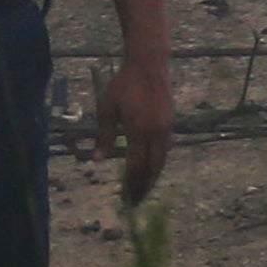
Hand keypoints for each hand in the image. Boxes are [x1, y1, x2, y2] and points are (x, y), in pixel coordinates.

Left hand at [99, 55, 172, 205]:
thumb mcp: (107, 109)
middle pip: (153, 166)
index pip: (136, 165)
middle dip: (144, 186)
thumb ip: (103, 135)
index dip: (131, 184)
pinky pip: (166, 147)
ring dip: (154, 176)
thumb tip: (96, 161)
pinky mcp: (171, 120)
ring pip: (162, 158)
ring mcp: (167, 126)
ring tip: (145, 189)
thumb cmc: (123, 85)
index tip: (125, 198)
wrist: (149, 64)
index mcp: (139, 130)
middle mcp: (157, 131)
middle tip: (136, 202)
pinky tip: (153, 166)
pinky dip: (159, 162)